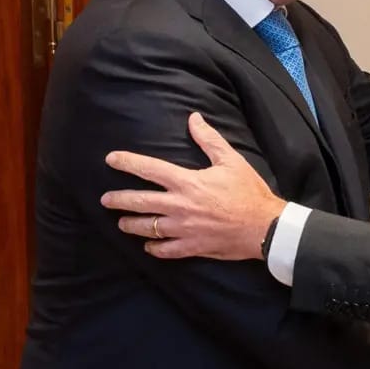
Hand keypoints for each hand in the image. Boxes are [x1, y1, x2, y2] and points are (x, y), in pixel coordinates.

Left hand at [101, 113, 285, 259]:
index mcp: (187, 182)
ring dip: (131, 225)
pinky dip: (154, 248)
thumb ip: (209, 139)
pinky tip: (148, 246)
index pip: (148, 169)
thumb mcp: (230, 160)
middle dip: (119, 200)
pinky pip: (166, 250)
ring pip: (147, 229)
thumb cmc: (248, 191)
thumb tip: (193, 119)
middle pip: (140, 202)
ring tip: (122, 223)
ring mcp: (183, 229)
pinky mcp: (192, 246)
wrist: (264, 226)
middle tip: (105, 199)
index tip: (111, 159)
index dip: (127, 162)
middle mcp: (179, 206)